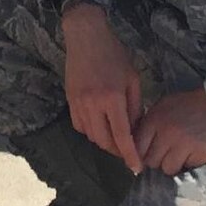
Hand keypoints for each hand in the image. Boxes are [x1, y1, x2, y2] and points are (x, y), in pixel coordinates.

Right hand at [61, 2, 143, 173]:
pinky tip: (99, 124)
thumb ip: (135, 107)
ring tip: (115, 135)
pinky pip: (79, 126)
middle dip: (117, 150)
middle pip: (104, 141)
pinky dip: (90, 131)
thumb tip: (135, 130)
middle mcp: (93, 104)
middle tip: (127, 149)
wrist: (86, 36)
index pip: (122, 136)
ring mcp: (78, 103)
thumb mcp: (132, 79)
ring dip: (104, 140)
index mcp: (113, 98)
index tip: (137, 168)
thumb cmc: (114, 54)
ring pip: (91, 136)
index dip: (130, 155)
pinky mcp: (69, 100)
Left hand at [133, 88, 205, 176]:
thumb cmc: (190, 104)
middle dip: (157, 160)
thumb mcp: (165, 105)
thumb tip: (136, 143)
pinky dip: (189, 163)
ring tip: (180, 155)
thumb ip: (150, 123)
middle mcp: (167, 133)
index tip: (146, 155)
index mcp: (156, 119)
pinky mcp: (200, 155)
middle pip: (151, 161)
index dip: (140, 154)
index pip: (137, 147)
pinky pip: (186, 168)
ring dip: (172, 164)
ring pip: (167, 168)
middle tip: (165, 155)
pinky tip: (194, 152)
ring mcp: (184, 145)